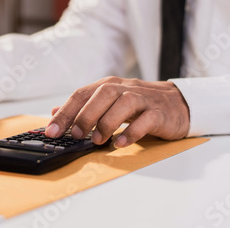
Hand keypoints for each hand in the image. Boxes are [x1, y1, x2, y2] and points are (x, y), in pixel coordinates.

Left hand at [45, 77, 189, 147]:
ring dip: (107, 123)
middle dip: (85, 116)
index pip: (82, 94)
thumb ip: (83, 106)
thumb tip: (53, 112)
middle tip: (75, 136)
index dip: (65, 112)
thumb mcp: (109, 102)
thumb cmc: (139, 105)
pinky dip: (132, 132)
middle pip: (102, 94)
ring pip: (123, 104)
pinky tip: (120, 144)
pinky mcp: (159, 113)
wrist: (178, 103)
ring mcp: (143, 99)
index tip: (51, 131)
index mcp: (108, 85)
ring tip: (98, 140)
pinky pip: (145, 120)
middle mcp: (124, 88)